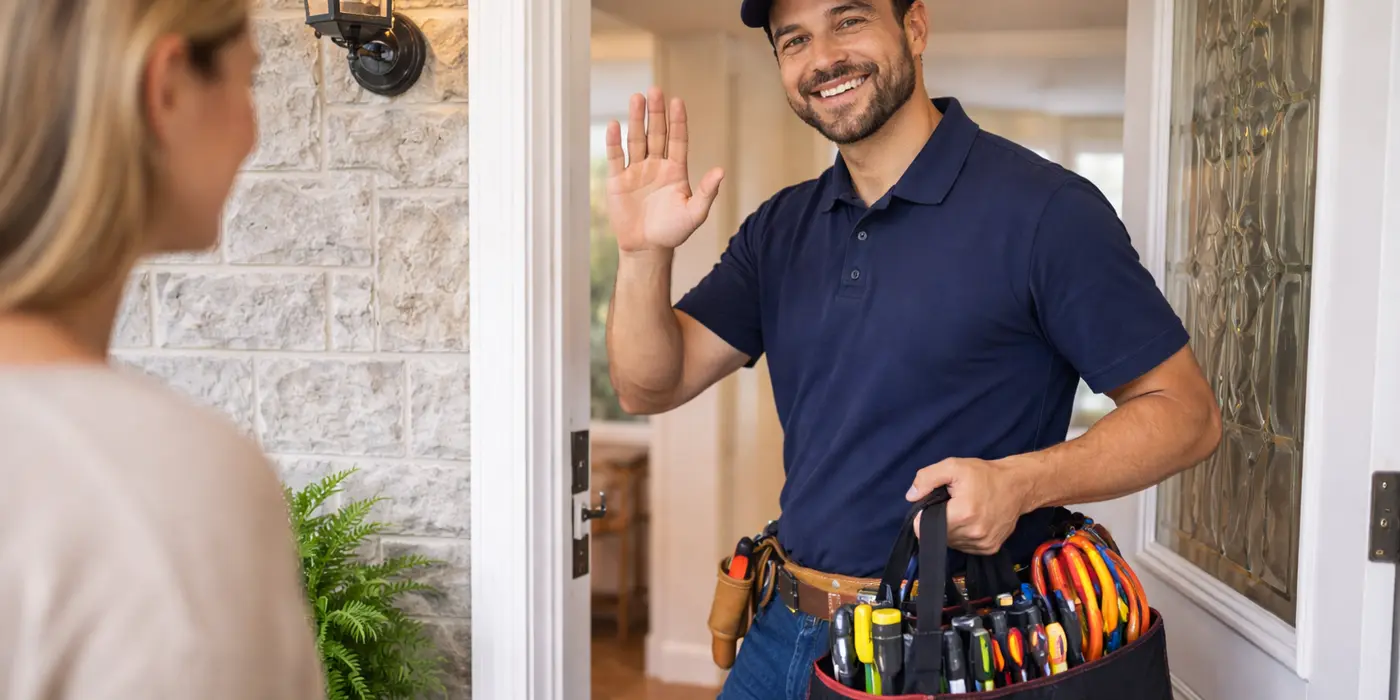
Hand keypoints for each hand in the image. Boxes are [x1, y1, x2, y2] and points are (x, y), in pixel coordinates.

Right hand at [605, 87, 724, 252]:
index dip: (677, 121)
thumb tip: (721, 171)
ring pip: (636, 139)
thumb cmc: (673, 232)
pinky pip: (616, 157)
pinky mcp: (618, 180)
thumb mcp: (695, 214)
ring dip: (636, 120)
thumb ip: (706, 192)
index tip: (677, 101)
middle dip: (656, 113)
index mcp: (675, 170)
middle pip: (656, 133)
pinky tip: (615, 124)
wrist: (646, 249)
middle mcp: (656, 165)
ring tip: (636, 99)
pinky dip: (614, 141)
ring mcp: (636, 171)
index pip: (677, 139)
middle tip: (654, 90)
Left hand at [906, 457, 1032, 554]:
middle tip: (950, 505)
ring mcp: (982, 544)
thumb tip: (911, 496)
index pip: (924, 527)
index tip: (932, 505)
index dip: (923, 515)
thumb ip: (927, 478)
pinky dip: (963, 536)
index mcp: (962, 514)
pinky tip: (971, 521)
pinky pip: (965, 547)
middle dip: (938, 521)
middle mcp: (972, 534)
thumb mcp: (953, 466)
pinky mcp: (989, 549)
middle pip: (937, 535)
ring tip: (962, 512)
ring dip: (950, 530)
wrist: (1018, 486)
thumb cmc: (984, 475)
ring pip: (950, 543)